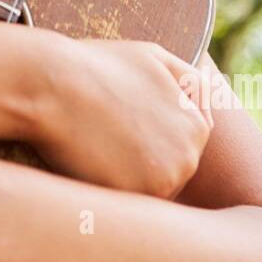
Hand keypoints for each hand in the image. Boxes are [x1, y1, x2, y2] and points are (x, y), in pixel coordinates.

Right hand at [27, 37, 217, 198]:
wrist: (53, 83)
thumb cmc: (99, 66)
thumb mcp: (155, 58)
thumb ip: (191, 81)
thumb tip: (208, 104)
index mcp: (198, 128)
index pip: (179, 151)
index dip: (146, 139)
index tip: (121, 126)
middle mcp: (188, 158)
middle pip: (165, 174)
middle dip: (138, 160)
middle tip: (105, 134)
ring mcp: (162, 180)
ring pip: (145, 191)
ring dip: (124, 177)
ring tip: (96, 144)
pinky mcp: (131, 196)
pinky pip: (123, 204)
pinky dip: (106, 188)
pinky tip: (89, 160)